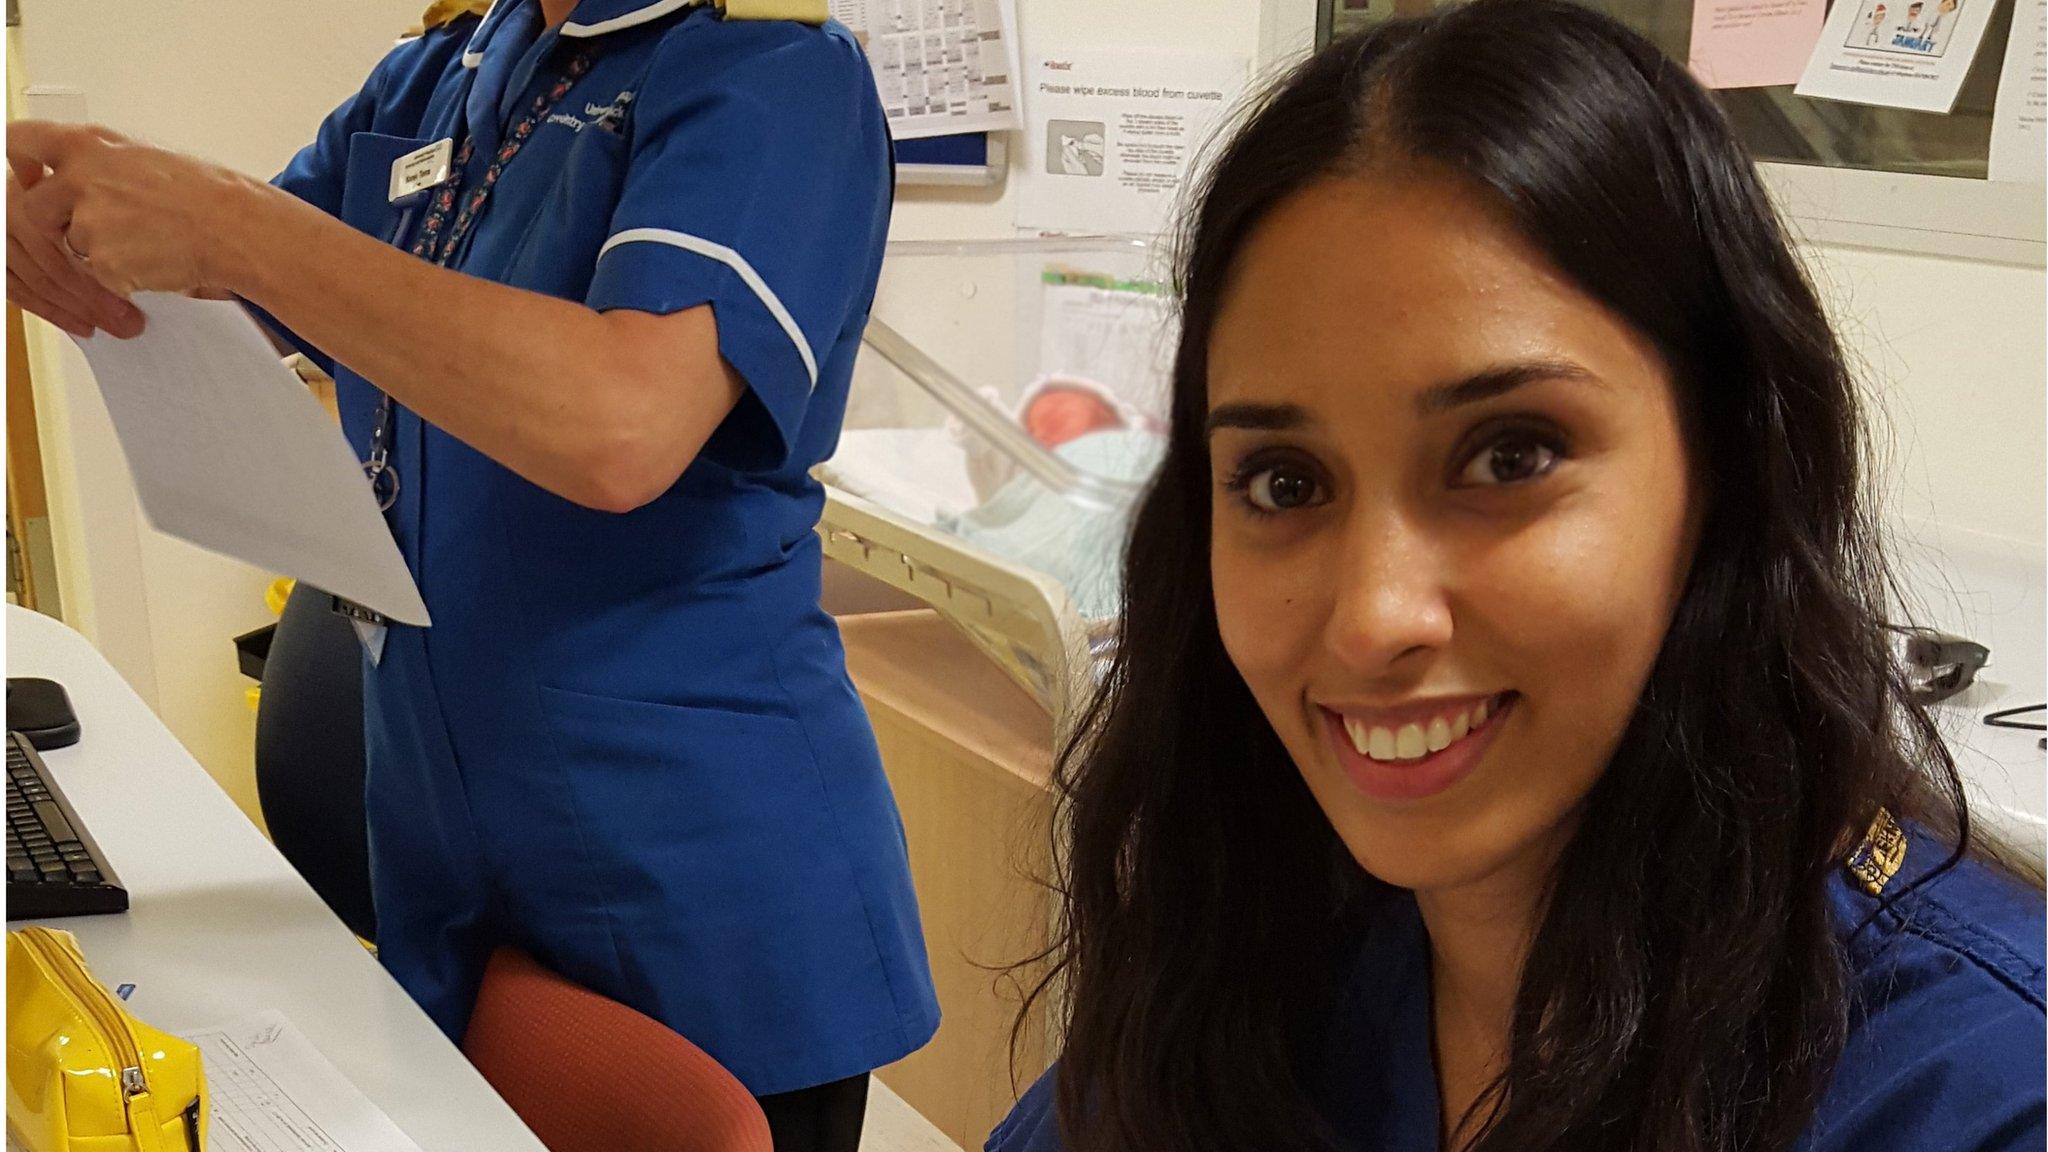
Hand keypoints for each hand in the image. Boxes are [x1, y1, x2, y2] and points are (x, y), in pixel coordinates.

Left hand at [8, 121, 254, 308]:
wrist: (234, 228)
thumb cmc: (203, 194)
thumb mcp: (141, 157)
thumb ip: (94, 163)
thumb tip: (66, 173)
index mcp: (88, 144)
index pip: (18, 142)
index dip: (15, 163)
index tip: (25, 175)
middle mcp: (79, 176)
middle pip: (29, 209)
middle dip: (52, 227)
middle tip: (88, 232)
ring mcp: (88, 219)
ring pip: (64, 246)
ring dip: (90, 254)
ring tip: (136, 248)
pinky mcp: (102, 260)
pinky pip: (93, 275)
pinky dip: (116, 277)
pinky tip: (147, 264)